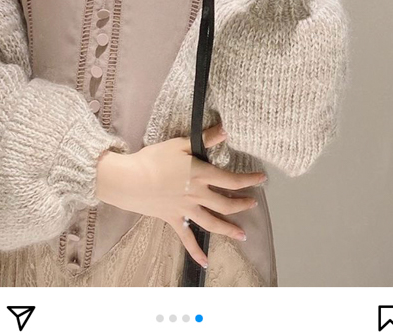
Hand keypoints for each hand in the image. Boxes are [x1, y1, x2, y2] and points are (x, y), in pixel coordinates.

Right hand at [95, 123, 266, 268]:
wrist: (130, 180)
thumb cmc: (153, 159)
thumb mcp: (179, 144)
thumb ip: (204, 139)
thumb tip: (226, 130)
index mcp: (201, 174)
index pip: (231, 180)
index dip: (249, 180)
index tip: (262, 179)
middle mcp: (198, 194)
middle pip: (226, 203)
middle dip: (242, 204)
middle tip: (253, 204)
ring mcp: (186, 210)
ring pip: (213, 223)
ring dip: (229, 229)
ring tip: (243, 235)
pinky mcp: (174, 220)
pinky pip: (187, 238)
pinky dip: (196, 251)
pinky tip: (205, 262)